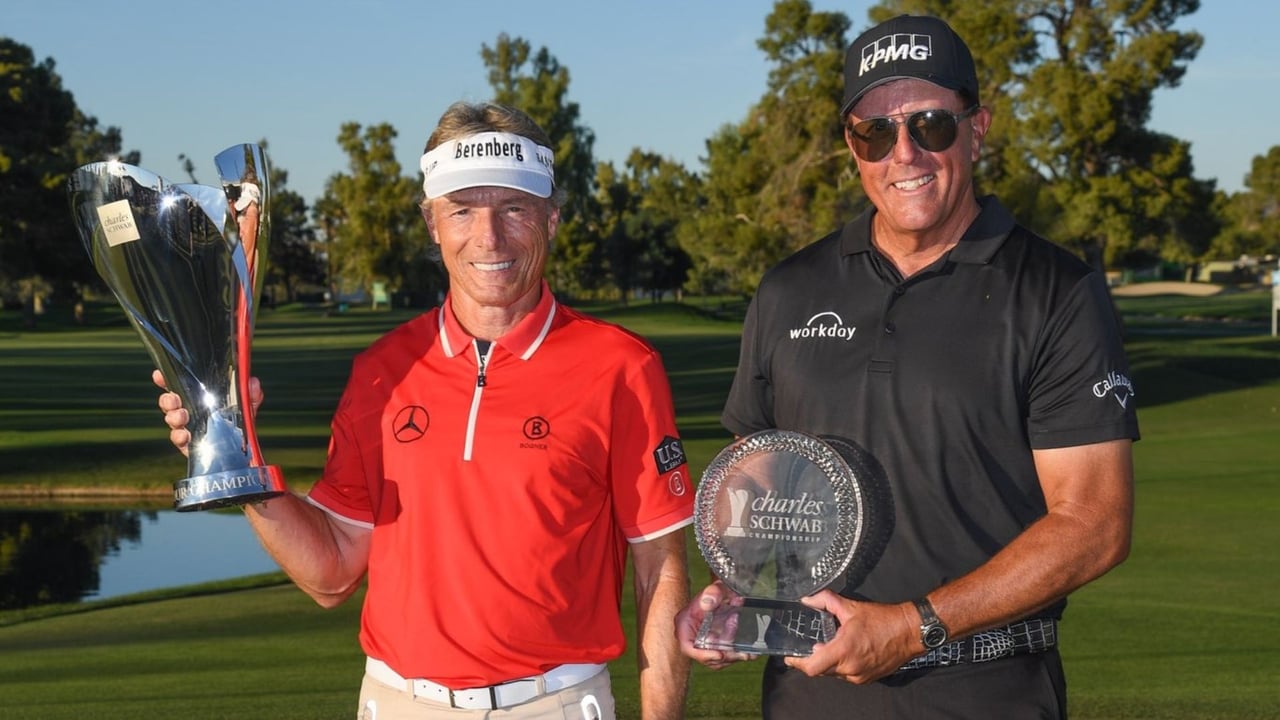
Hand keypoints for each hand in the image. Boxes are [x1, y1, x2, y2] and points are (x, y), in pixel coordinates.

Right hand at [152, 369, 262, 456]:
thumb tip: (252, 383)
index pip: (178, 384)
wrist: (243, 450)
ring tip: (182, 416)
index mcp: (198, 397)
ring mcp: (187, 428)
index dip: (166, 379)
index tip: (159, 375)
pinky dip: (179, 436)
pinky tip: (185, 435)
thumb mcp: (247, 405)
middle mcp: (188, 411)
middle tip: (174, 399)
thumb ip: (251, 394)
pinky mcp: (189, 445)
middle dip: (168, 400)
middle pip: (169, 402)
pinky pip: (179, 440)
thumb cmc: (239, 421)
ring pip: (172, 420)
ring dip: (173, 416)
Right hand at [675, 580, 757, 668]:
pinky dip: (737, 655)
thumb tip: (709, 603)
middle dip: (725, 656)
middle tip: (741, 653)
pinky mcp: (715, 646)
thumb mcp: (714, 590)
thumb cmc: (714, 592)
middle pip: (705, 656)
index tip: (719, 655)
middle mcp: (692, 638)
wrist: (722, 594)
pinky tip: (751, 653)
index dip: (703, 654)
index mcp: (684, 625)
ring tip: (747, 651)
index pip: (688, 647)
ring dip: (733, 657)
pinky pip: (725, 656)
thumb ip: (711, 594)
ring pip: (716, 659)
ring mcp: (704, 643)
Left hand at [783, 591, 917, 683]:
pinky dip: (842, 665)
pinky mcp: (868, 679)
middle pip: (821, 670)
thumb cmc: (882, 620)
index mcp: (843, 650)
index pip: (812, 667)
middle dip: (815, 658)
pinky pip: (847, 675)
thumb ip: (826, 601)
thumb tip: (807, 600)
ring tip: (833, 645)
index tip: (789, 658)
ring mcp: (859, 676)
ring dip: (829, 662)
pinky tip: (847, 651)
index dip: (798, 663)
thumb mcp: (851, 607)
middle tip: (813, 644)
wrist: (909, 632)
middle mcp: (850, 668)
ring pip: (834, 673)